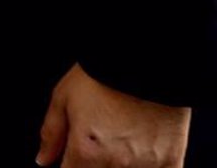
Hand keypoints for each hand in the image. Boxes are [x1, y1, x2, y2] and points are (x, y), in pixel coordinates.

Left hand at [36, 64, 189, 166]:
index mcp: (86, 151)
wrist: (148, 59)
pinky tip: (140, 153)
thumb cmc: (103, 74)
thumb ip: (52, 134)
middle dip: (92, 164)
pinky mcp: (172, 161)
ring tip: (119, 140)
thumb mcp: (64, 97)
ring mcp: (146, 166)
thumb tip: (43, 160)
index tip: (72, 156)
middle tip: (98, 141)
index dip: (69, 164)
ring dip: (118, 165)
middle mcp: (116, 164)